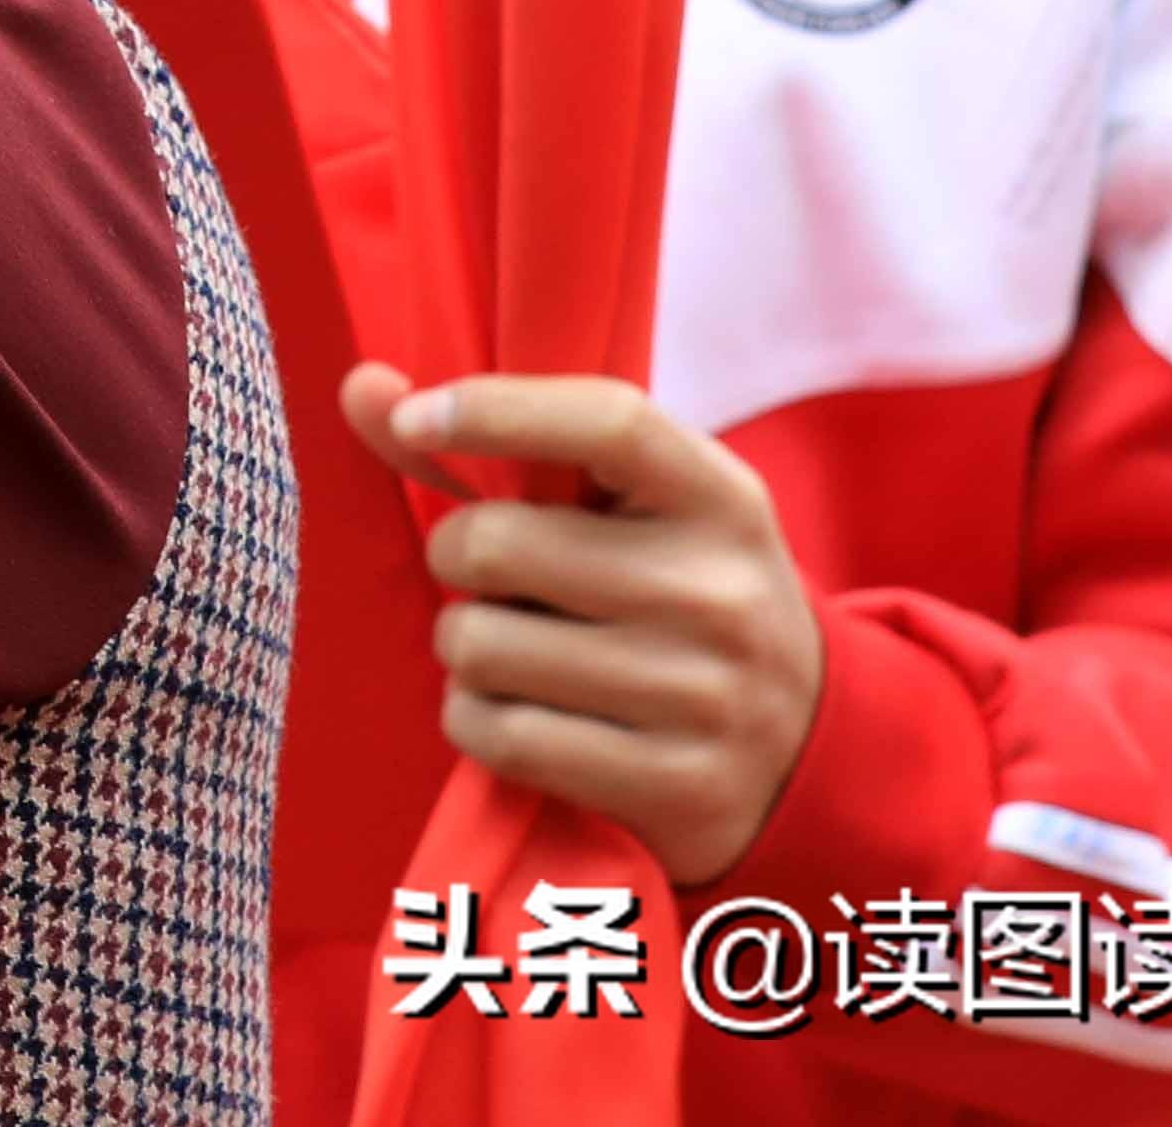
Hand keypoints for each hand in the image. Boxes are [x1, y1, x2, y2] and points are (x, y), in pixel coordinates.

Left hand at [349, 363, 826, 885]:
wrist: (807, 748)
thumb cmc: (679, 594)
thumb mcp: (636, 509)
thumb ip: (500, 443)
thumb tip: (363, 387)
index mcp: (721, 499)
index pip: (608, 422)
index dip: (494, 409)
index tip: (412, 417)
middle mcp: (719, 593)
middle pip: (493, 544)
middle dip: (458, 555)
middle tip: (496, 580)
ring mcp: (701, 695)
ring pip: (477, 646)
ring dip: (466, 647)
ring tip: (520, 650)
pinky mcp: (673, 784)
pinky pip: (496, 733)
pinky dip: (475, 718)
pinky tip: (521, 711)